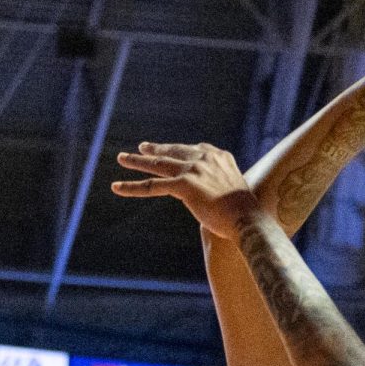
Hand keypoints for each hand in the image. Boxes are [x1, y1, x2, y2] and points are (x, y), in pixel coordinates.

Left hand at [111, 143, 259, 239]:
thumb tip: (213, 197)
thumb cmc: (245, 212)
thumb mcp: (235, 190)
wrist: (247, 218)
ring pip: (159, 164)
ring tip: (123, 158)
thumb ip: (220, 185)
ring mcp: (193, 170)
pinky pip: (153, 185)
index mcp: (220, 157)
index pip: (196, 149)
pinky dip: (132, 187)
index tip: (171, 149)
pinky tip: (117, 187)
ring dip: (137, 161)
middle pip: (174, 152)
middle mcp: (205, 159)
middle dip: (156, 149)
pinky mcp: (183, 185)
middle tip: (142, 148)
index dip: (180, 150)